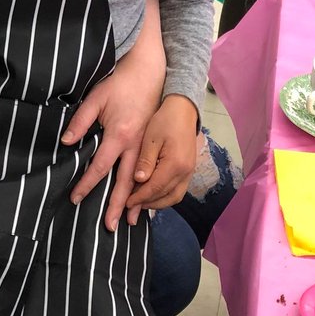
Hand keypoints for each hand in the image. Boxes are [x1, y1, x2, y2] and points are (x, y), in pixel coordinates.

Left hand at [127, 94, 198, 213]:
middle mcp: (185, 172)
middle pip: (164, 196)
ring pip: (173, 197)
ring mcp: (189, 172)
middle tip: (129, 206)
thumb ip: (145, 160)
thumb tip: (139, 180)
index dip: (139, 198)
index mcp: (175, 164)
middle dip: (146, 203)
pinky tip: (152, 194)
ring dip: (156, 202)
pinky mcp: (188, 170)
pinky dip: (164, 196)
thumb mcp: (151, 138)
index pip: (155, 188)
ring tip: (140, 203)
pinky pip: (177, 190)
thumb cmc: (165, 120)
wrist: (183, 109)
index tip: (125, 202)